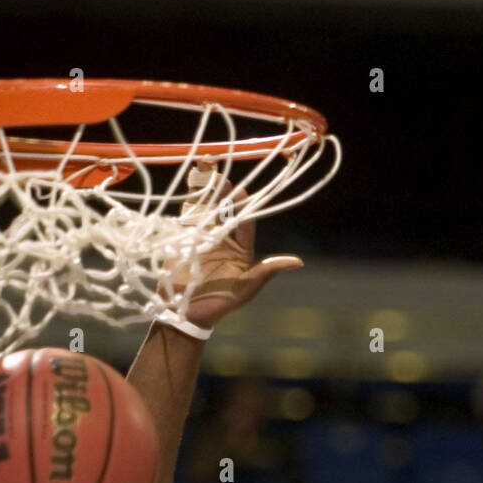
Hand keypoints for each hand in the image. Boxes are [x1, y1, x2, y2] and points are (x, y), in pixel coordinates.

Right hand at [165, 168, 302, 331]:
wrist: (186, 313)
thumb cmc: (220, 304)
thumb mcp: (246, 289)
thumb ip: (267, 271)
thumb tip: (297, 262)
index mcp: (241, 245)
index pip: (244, 218)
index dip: (241, 204)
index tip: (238, 191)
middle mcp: (224, 236)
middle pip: (224, 206)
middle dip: (221, 188)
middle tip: (216, 172)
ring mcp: (204, 234)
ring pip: (206, 205)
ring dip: (204, 188)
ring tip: (202, 169)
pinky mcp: (184, 235)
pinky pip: (188, 213)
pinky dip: (188, 199)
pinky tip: (188, 184)